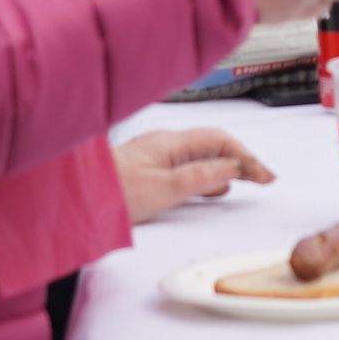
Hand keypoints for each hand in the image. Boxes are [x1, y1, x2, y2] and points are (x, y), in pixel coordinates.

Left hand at [114, 124, 267, 222]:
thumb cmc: (109, 192)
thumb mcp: (161, 189)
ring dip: (226, 167)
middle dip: (242, 159)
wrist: (72, 198)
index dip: (247, 156)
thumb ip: (199, 178)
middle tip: (265, 180)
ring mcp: (154, 157)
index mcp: (170, 142)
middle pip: (213, 146)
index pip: (220, 141)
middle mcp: (164, 144)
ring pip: (201, 157)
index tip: (266, 177)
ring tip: (247, 182)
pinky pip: (186, 167)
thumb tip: (233, 167)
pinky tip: (212, 188)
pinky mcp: (147, 171)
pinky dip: (207, 176)